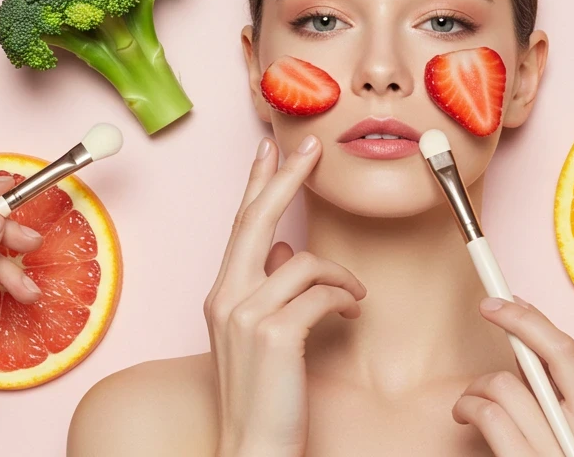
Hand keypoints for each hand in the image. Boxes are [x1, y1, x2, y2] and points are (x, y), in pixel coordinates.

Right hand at [204, 136, 366, 456]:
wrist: (253, 448)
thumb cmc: (264, 396)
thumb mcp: (259, 336)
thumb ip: (266, 289)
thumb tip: (280, 253)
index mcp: (221, 295)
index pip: (240, 226)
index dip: (257, 183)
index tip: (271, 149)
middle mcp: (225, 298)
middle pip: (257, 220)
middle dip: (286, 178)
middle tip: (312, 147)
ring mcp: (245, 314)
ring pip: (304, 262)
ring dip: (338, 276)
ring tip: (352, 297)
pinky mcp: (274, 333)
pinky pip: (322, 293)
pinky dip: (344, 297)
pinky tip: (351, 313)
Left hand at [454, 297, 573, 456]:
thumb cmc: (538, 452)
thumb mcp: (552, 416)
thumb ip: (544, 378)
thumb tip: (520, 314)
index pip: (567, 352)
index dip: (530, 317)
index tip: (500, 298)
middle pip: (541, 360)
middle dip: (513, 323)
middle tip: (486, 309)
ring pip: (504, 387)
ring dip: (477, 386)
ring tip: (473, 399)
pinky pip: (490, 416)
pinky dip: (469, 407)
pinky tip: (466, 415)